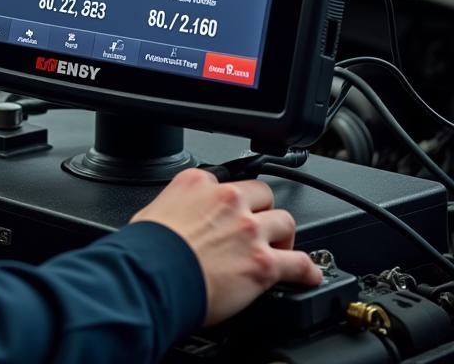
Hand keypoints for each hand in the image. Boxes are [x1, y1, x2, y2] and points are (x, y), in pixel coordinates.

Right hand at [130, 168, 320, 325]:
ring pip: (285, 222)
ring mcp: (248, 229)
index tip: (228, 213)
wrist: (153, 276)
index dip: (228, 201)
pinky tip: (310, 274)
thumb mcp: (152, 212)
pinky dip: (308, 269)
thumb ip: (173, 208)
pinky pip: (299, 263)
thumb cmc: (147, 250)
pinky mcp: (263, 262)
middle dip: (262, 210)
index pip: (225, 182)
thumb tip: (173, 221)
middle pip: (262, 194)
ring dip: (284, 237)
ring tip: (280, 249)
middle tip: (258, 227)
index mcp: (197, 183)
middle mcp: (227, 200)